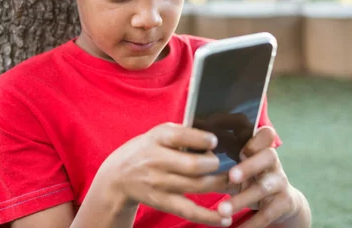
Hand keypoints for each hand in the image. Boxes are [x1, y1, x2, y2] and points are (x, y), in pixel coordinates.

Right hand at [96, 122, 232, 226]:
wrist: (118, 176)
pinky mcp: (163, 202)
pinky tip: (226, 219)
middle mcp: (157, 160)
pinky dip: (209, 217)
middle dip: (214, 164)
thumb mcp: (158, 134)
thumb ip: (183, 133)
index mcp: (157, 138)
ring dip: (220, 185)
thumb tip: (217, 135)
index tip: (214, 141)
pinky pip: (189, 211)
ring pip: (197, 186)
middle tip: (221, 162)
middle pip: (194, 165)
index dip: (203, 139)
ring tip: (233, 181)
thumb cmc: (147, 150)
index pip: (181, 135)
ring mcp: (160, 183)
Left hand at [216, 127, 300, 226]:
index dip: (255, 137)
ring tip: (222, 210)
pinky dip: (252, 223)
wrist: (283, 203)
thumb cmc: (251, 179)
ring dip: (241, 199)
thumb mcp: (240, 167)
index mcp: (261, 148)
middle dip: (249, 166)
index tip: (238, 147)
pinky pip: (268, 213)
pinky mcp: (285, 202)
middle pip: (269, 156)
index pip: (265, 134)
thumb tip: (188, 160)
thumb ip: (223, 162)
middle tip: (231, 176)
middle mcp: (274, 162)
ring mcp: (281, 181)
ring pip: (263, 187)